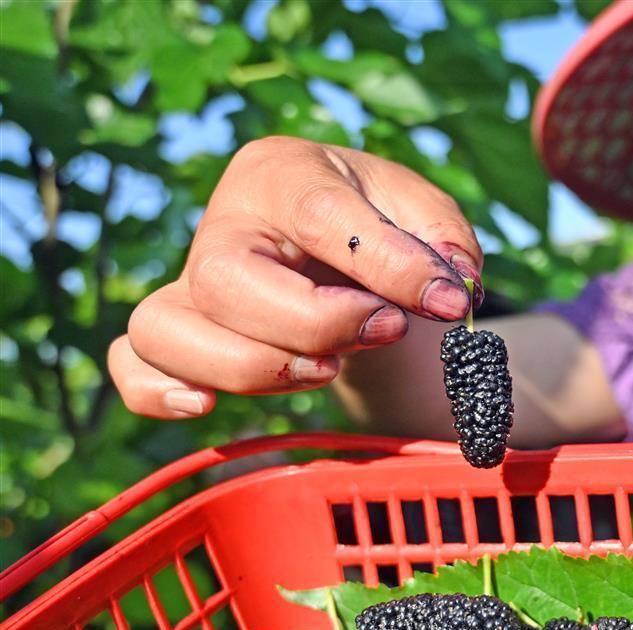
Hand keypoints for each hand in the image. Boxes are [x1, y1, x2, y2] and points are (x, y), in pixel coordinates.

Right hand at [109, 136, 482, 418]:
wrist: (341, 250)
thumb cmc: (380, 224)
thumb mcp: (423, 212)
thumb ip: (444, 241)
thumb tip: (451, 287)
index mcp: (283, 172)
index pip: (320, 215)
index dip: (386, 266)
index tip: (444, 302)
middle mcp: (223, 223)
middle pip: (224, 282)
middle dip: (312, 325)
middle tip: (386, 330)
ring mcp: (189, 280)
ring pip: (167, 329)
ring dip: (255, 367)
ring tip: (327, 368)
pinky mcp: (180, 329)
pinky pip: (131, 363)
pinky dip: (158, 390)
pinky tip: (207, 405)